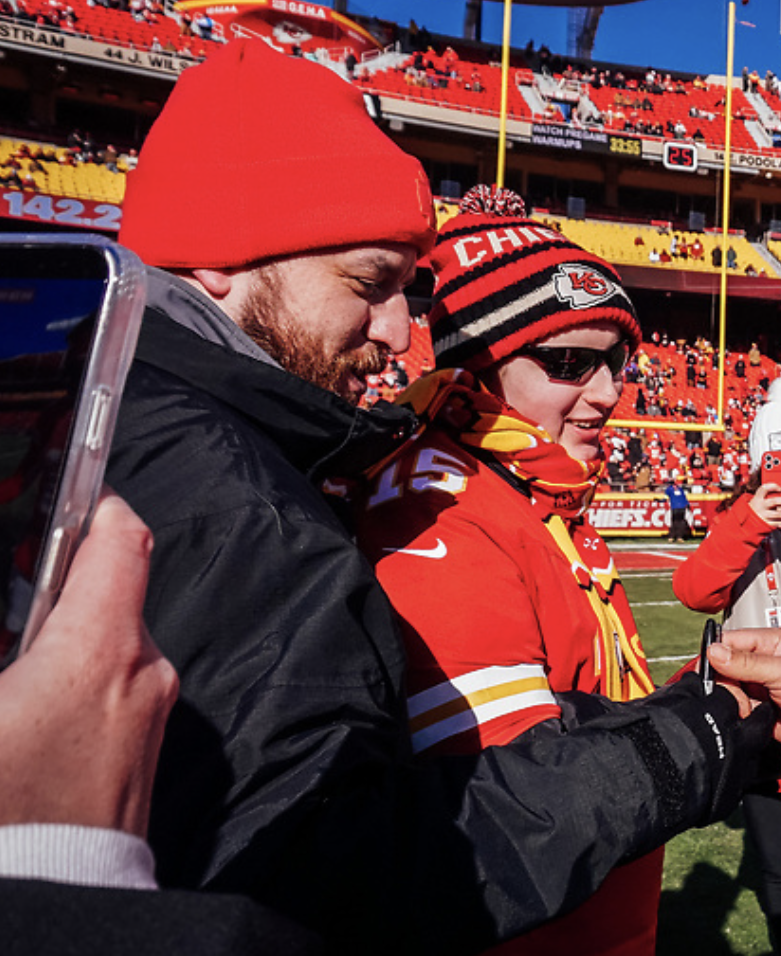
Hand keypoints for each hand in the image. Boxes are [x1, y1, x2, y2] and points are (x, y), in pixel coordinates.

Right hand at [0, 494, 176, 835]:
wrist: (52, 902)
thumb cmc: (5, 809)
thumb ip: (2, 634)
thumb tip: (14, 630)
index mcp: (100, 648)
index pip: (121, 540)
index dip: (96, 505)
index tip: (71, 491)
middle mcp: (144, 674)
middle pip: (110, 600)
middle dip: (58, 594)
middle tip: (13, 596)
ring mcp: (152, 720)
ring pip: (110, 654)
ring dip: (65, 649)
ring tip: (12, 670)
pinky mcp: (146, 761)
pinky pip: (114, 699)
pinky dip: (77, 691)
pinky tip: (26, 719)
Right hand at [709, 627, 780, 761]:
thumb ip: (748, 663)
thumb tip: (714, 651)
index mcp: (770, 643)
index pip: (729, 641)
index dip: (714, 653)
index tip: (706, 668)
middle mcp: (762, 664)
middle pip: (723, 668)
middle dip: (725, 683)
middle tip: (740, 693)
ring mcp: (761, 687)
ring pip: (727, 692)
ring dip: (734, 702)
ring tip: (754, 708)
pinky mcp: (760, 710)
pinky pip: (737, 711)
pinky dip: (740, 716)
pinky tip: (754, 718)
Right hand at [749, 483, 780, 532]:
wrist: (747, 521)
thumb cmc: (756, 508)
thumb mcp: (758, 499)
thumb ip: (767, 495)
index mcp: (757, 498)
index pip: (764, 489)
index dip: (773, 486)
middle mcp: (760, 506)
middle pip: (774, 501)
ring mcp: (762, 515)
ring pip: (778, 514)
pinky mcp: (765, 524)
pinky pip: (777, 523)